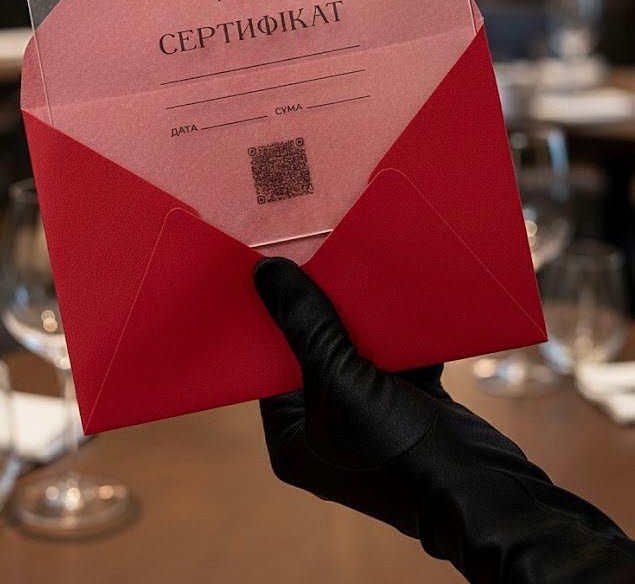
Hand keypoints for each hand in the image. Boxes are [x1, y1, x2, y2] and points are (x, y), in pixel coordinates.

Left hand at [254, 257, 634, 582]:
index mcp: (293, 439)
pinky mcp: (413, 408)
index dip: (272, 320)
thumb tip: (265, 272)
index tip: (273, 270)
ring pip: (360, 352)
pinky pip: (398, 359)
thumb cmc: (397, 448)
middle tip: (320, 257)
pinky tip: (404, 296)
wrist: (485, 491)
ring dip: (366, 317)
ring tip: (361, 269)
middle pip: (316, 354)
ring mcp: (371, 420)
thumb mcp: (339, 380)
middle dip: (324, 310)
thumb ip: (305, 324)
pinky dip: (403, 333)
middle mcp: (327, 431)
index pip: (268, 367)